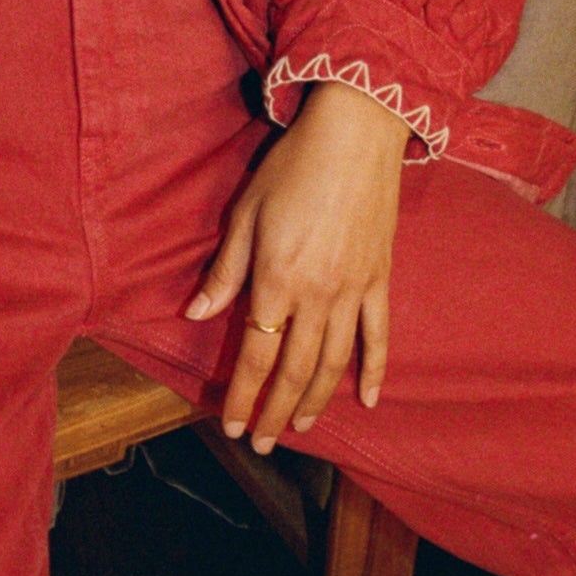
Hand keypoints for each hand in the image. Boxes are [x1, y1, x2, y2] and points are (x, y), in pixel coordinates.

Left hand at [184, 80, 407, 452]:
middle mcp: (318, 294)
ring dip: (315, 400)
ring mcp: (354, 290)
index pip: (256, 353)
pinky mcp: (380, 280)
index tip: (232, 424)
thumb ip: (225, 270)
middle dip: (274, 410)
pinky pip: (379, 336)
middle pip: (295, 369)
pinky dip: (374, 371)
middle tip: (262, 442)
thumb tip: (196, 312)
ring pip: (334, 362)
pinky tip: (365, 400)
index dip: (243, 394)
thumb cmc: (293, 167)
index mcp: (277, 279)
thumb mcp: (246, 213)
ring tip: (298, 427)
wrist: (356, 133)